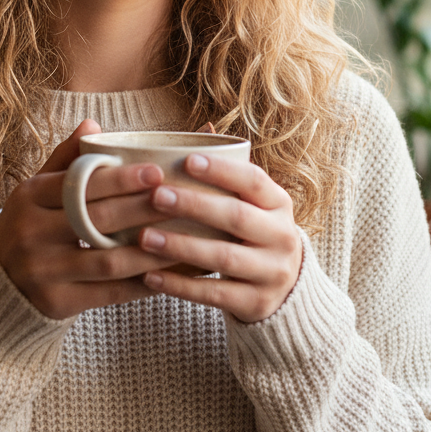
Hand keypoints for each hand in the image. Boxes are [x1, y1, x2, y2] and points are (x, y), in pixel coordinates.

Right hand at [0, 120, 179, 319]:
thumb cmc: (32, 220)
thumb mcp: (39, 187)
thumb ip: (66, 159)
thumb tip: (92, 123)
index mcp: (29, 196)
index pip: (79, 185)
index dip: (119, 179)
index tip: (156, 171)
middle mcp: (31, 233)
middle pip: (95, 220)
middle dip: (141, 209)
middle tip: (177, 198)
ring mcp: (42, 271)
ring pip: (107, 261)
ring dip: (149, 250)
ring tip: (183, 237)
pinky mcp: (56, 303)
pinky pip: (109, 294)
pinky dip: (142, 284)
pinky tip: (168, 273)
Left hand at [138, 154, 303, 323]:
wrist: (287, 290)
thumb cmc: (254, 233)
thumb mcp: (253, 205)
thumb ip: (230, 177)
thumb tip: (204, 128)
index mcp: (279, 203)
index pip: (253, 180)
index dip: (222, 170)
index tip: (187, 160)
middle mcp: (281, 236)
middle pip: (235, 217)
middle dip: (194, 205)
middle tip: (156, 196)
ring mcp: (271, 272)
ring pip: (223, 258)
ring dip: (180, 246)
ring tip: (144, 237)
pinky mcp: (256, 303)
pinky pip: (214, 293)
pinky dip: (180, 285)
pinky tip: (150, 276)